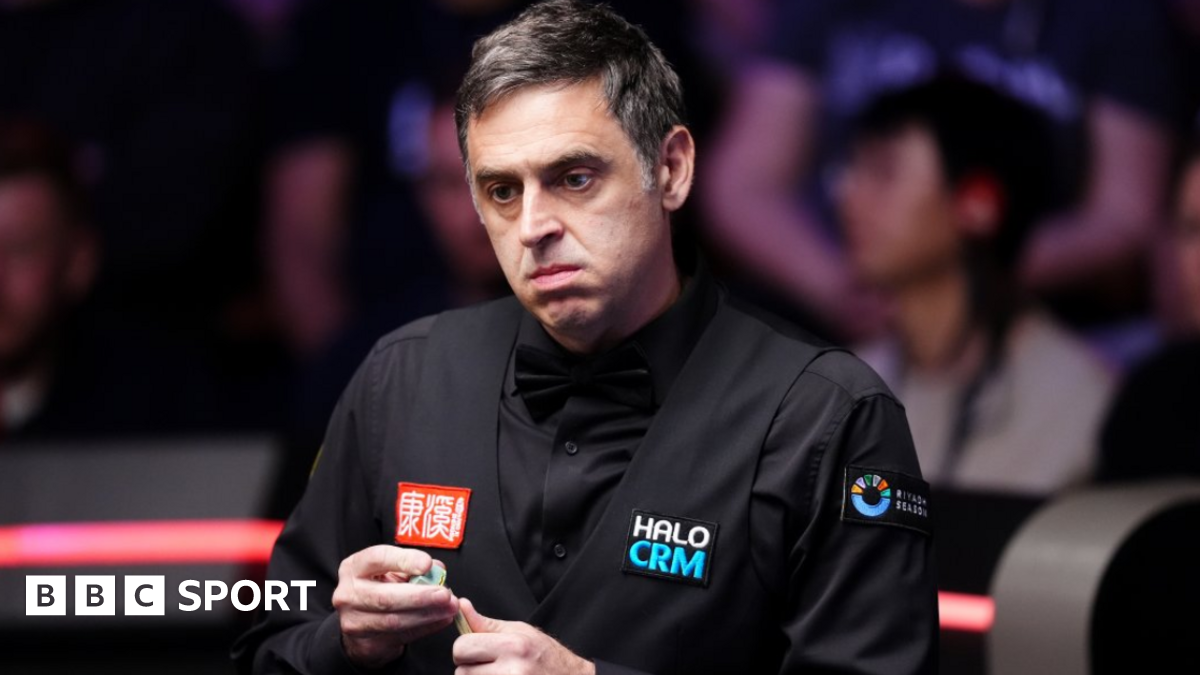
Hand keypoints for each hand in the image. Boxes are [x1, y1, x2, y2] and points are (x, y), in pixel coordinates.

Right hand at [332, 545, 459, 668]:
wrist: (361, 620)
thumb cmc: (379, 587)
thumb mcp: (391, 570)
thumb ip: (413, 567)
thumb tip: (437, 570)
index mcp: (355, 567)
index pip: (378, 558)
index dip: (404, 561)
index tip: (427, 565)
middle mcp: (349, 593)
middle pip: (385, 597)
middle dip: (420, 596)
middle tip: (444, 594)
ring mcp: (353, 620)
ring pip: (394, 620)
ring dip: (427, 614)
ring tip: (449, 608)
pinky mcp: (365, 642)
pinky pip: (401, 636)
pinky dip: (426, 627)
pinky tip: (441, 620)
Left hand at [452, 598, 595, 674]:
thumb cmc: (547, 655)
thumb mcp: (520, 631)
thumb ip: (487, 624)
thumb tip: (463, 606)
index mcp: (513, 646)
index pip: (462, 647)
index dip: (465, 648)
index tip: (476, 649)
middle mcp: (512, 671)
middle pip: (462, 672)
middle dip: (470, 668)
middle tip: (488, 665)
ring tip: (497, 674)